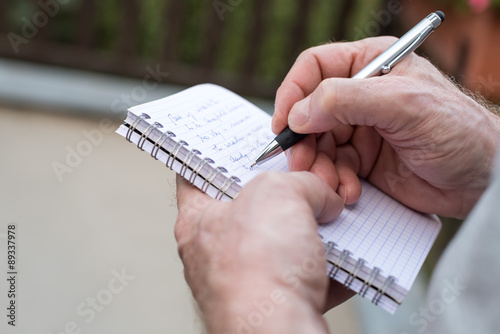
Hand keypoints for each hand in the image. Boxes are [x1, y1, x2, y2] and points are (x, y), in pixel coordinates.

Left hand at [175, 172, 352, 333]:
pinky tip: (344, 255)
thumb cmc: (257, 273)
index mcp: (200, 221)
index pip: (198, 174)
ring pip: (282, 244)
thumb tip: (322, 194)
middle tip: (304, 182)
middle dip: (283, 195)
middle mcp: (217, 252)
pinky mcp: (276, 303)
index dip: (218, 155)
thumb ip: (301, 181)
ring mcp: (247, 280)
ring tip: (331, 217)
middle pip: (249, 209)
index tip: (238, 146)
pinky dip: (326, 265)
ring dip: (311, 231)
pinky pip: (304, 275)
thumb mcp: (279, 193)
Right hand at [273, 37, 499, 218]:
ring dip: (319, 166)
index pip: (314, 67)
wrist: (482, 180)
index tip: (284, 123)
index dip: (293, 93)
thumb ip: (346, 101)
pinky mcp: (363, 160)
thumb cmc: (458, 130)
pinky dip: (335, 182)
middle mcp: (360, 95)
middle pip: (310, 111)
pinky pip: (334, 168)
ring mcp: (360, 129)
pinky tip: (349, 193)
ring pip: (318, 144)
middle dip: (304, 140)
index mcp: (370, 65)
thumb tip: (298, 113)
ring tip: (331, 184)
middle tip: (302, 163)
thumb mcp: (403, 105)